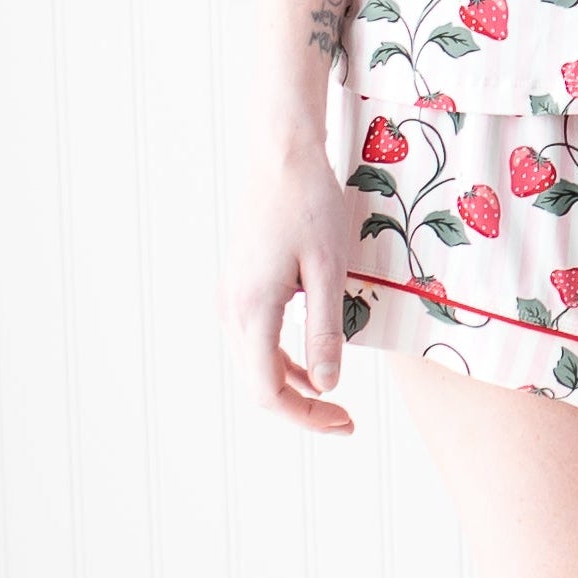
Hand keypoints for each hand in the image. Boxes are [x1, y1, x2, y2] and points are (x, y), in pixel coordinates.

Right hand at [221, 123, 359, 435]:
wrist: (281, 154)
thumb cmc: (311, 205)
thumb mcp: (330, 270)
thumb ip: (326, 330)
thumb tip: (328, 385)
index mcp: (252, 311)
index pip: (267, 392)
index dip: (305, 417)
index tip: (344, 422)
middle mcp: (232, 309)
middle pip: (257, 383)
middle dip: (301, 407)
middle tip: (346, 418)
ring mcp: (231, 296)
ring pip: (254, 362)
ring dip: (292, 385)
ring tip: (334, 393)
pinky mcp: (239, 283)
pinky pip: (256, 337)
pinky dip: (282, 358)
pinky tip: (314, 356)